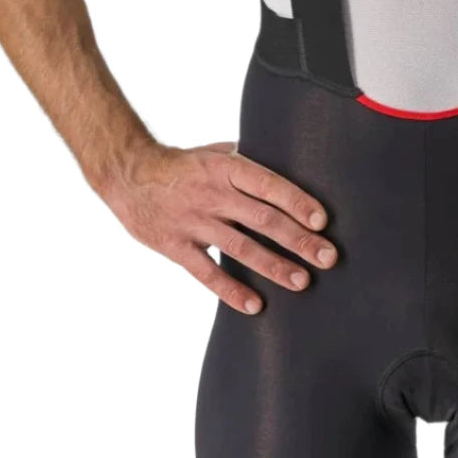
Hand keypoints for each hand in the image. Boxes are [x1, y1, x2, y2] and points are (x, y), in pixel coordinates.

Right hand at [99, 139, 338, 313]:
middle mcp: (213, 195)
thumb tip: (288, 160)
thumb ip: (247, 162)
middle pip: (262, 219)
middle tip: (328, 257)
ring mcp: (194, 222)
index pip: (269, 185)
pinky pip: (206, 272)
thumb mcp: (215, 152)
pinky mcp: (175, 246)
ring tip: (302, 282)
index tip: (322, 221)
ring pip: (240, 248)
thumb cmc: (182, 163)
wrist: (128, 173)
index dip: (297, 202)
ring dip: (273, 266)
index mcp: (227, 168)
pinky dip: (230, 290)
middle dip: (298, 240)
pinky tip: (254, 305)